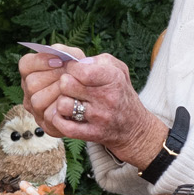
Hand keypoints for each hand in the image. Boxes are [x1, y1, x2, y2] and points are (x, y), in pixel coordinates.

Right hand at [18, 45, 83, 117]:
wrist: (94, 99)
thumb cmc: (81, 76)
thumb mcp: (75, 60)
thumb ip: (66, 53)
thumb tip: (58, 53)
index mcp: (31, 73)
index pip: (26, 65)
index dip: (41, 62)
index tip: (60, 61)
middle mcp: (29, 91)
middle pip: (31, 84)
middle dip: (53, 78)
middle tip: (70, 76)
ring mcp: (36, 109)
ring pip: (37, 101)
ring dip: (58, 94)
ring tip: (72, 89)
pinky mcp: (46, 124)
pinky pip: (49, 117)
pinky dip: (62, 109)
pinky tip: (73, 102)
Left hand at [32, 50, 168, 165]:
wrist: (134, 128)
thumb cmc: (121, 93)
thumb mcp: (118, 70)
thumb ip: (98, 60)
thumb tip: (76, 60)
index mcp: (113, 79)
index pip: (81, 70)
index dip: (71, 68)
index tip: (73, 71)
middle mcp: (107, 98)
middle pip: (66, 85)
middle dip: (64, 83)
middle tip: (70, 86)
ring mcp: (99, 118)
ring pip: (63, 105)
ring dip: (62, 103)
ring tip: (70, 102)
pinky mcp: (92, 134)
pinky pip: (63, 126)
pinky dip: (59, 120)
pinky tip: (65, 115)